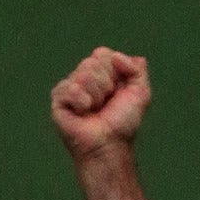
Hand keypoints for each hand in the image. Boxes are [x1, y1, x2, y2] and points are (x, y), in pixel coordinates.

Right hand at [51, 47, 150, 161]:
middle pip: (91, 62)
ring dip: (96, 95)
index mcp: (101, 73)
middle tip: (105, 103)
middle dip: (105, 84)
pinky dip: (81, 101)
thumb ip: (137, 68)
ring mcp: (69, 89)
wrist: (110, 145)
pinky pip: (69, 88)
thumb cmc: (123, 123)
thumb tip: (116, 56)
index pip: (102, 53)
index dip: (113, 71)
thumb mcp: (141, 92)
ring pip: (82, 74)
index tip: (117, 91)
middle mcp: (83, 78)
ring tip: (95, 110)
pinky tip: (82, 113)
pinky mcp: (58, 101)